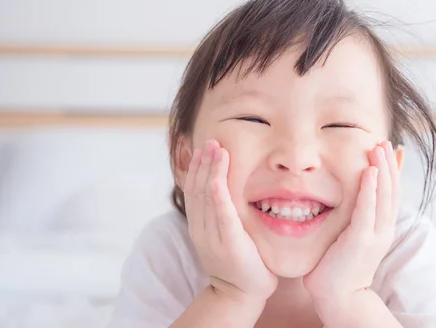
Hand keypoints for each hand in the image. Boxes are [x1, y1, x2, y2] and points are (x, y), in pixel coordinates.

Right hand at [184, 139, 277, 303]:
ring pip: (207, 197)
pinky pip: (221, 214)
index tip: (203, 149)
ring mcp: (212, 237)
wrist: (240, 295)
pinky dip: (217, 194)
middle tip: (211, 141)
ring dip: (211, 170)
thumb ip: (221, 216)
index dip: (197, 169)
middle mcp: (201, 230)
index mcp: (198, 227)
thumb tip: (223, 192)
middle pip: (198, 189)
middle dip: (204, 163)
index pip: (194, 191)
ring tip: (216, 149)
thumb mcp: (223, 236)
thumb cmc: (239, 262)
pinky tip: (217, 178)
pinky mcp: (229, 243)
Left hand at [303, 141, 399, 303]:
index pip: (391, 193)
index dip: (393, 170)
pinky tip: (369, 172)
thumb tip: (350, 201)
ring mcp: (374, 235)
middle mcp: (383, 229)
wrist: (338, 296)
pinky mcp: (360, 240)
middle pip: (391, 190)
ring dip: (382, 170)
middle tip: (385, 141)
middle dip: (389, 164)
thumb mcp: (351, 236)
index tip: (392, 149)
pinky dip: (370, 189)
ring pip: (383, 196)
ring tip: (379, 148)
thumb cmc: (338, 265)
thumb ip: (354, 218)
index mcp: (381, 227)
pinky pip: (367, 210)